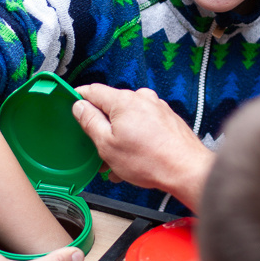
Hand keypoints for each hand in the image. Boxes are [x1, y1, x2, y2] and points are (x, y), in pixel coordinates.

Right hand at [72, 84, 212, 211]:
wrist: (186, 169)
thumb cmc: (150, 160)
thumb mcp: (107, 144)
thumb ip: (90, 122)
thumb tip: (80, 106)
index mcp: (124, 101)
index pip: (93, 90)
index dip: (79, 98)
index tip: (73, 106)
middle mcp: (142, 98)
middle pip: (112, 107)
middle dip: (102, 127)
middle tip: (97, 149)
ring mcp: (157, 108)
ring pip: (128, 119)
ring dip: (120, 137)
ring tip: (118, 163)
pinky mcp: (167, 119)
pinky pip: (144, 124)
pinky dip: (136, 138)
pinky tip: (135, 159)